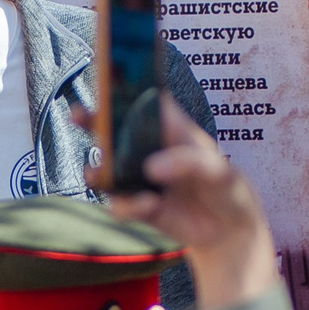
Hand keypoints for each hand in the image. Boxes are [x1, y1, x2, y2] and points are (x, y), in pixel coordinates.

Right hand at [105, 96, 279, 309]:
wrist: (229, 232)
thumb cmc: (227, 190)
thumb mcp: (218, 171)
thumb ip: (188, 163)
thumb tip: (150, 168)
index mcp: (172, 130)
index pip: (145, 100)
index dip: (127, 86)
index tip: (108, 77)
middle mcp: (151, 151)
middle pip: (115, 130)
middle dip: (94, 120)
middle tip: (79, 115)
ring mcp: (142, 179)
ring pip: (108, 169)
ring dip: (98, 171)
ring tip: (98, 175)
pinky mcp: (140, 208)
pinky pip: (120, 204)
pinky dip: (127, 206)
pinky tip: (149, 205)